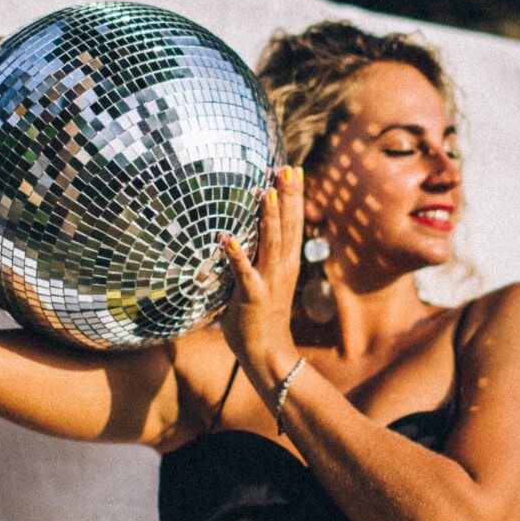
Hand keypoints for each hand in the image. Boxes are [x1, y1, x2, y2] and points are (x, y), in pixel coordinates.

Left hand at [218, 165, 305, 394]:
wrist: (268, 353)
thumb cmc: (260, 318)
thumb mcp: (262, 282)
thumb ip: (254, 260)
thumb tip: (237, 238)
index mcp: (286, 262)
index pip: (293, 222)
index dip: (293, 196)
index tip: (293, 169)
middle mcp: (283, 267)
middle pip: (288, 225)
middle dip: (288, 195)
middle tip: (287, 167)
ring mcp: (269, 281)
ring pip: (271, 243)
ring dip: (268, 217)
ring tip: (266, 192)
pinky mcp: (252, 296)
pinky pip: (243, 273)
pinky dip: (235, 255)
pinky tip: (226, 238)